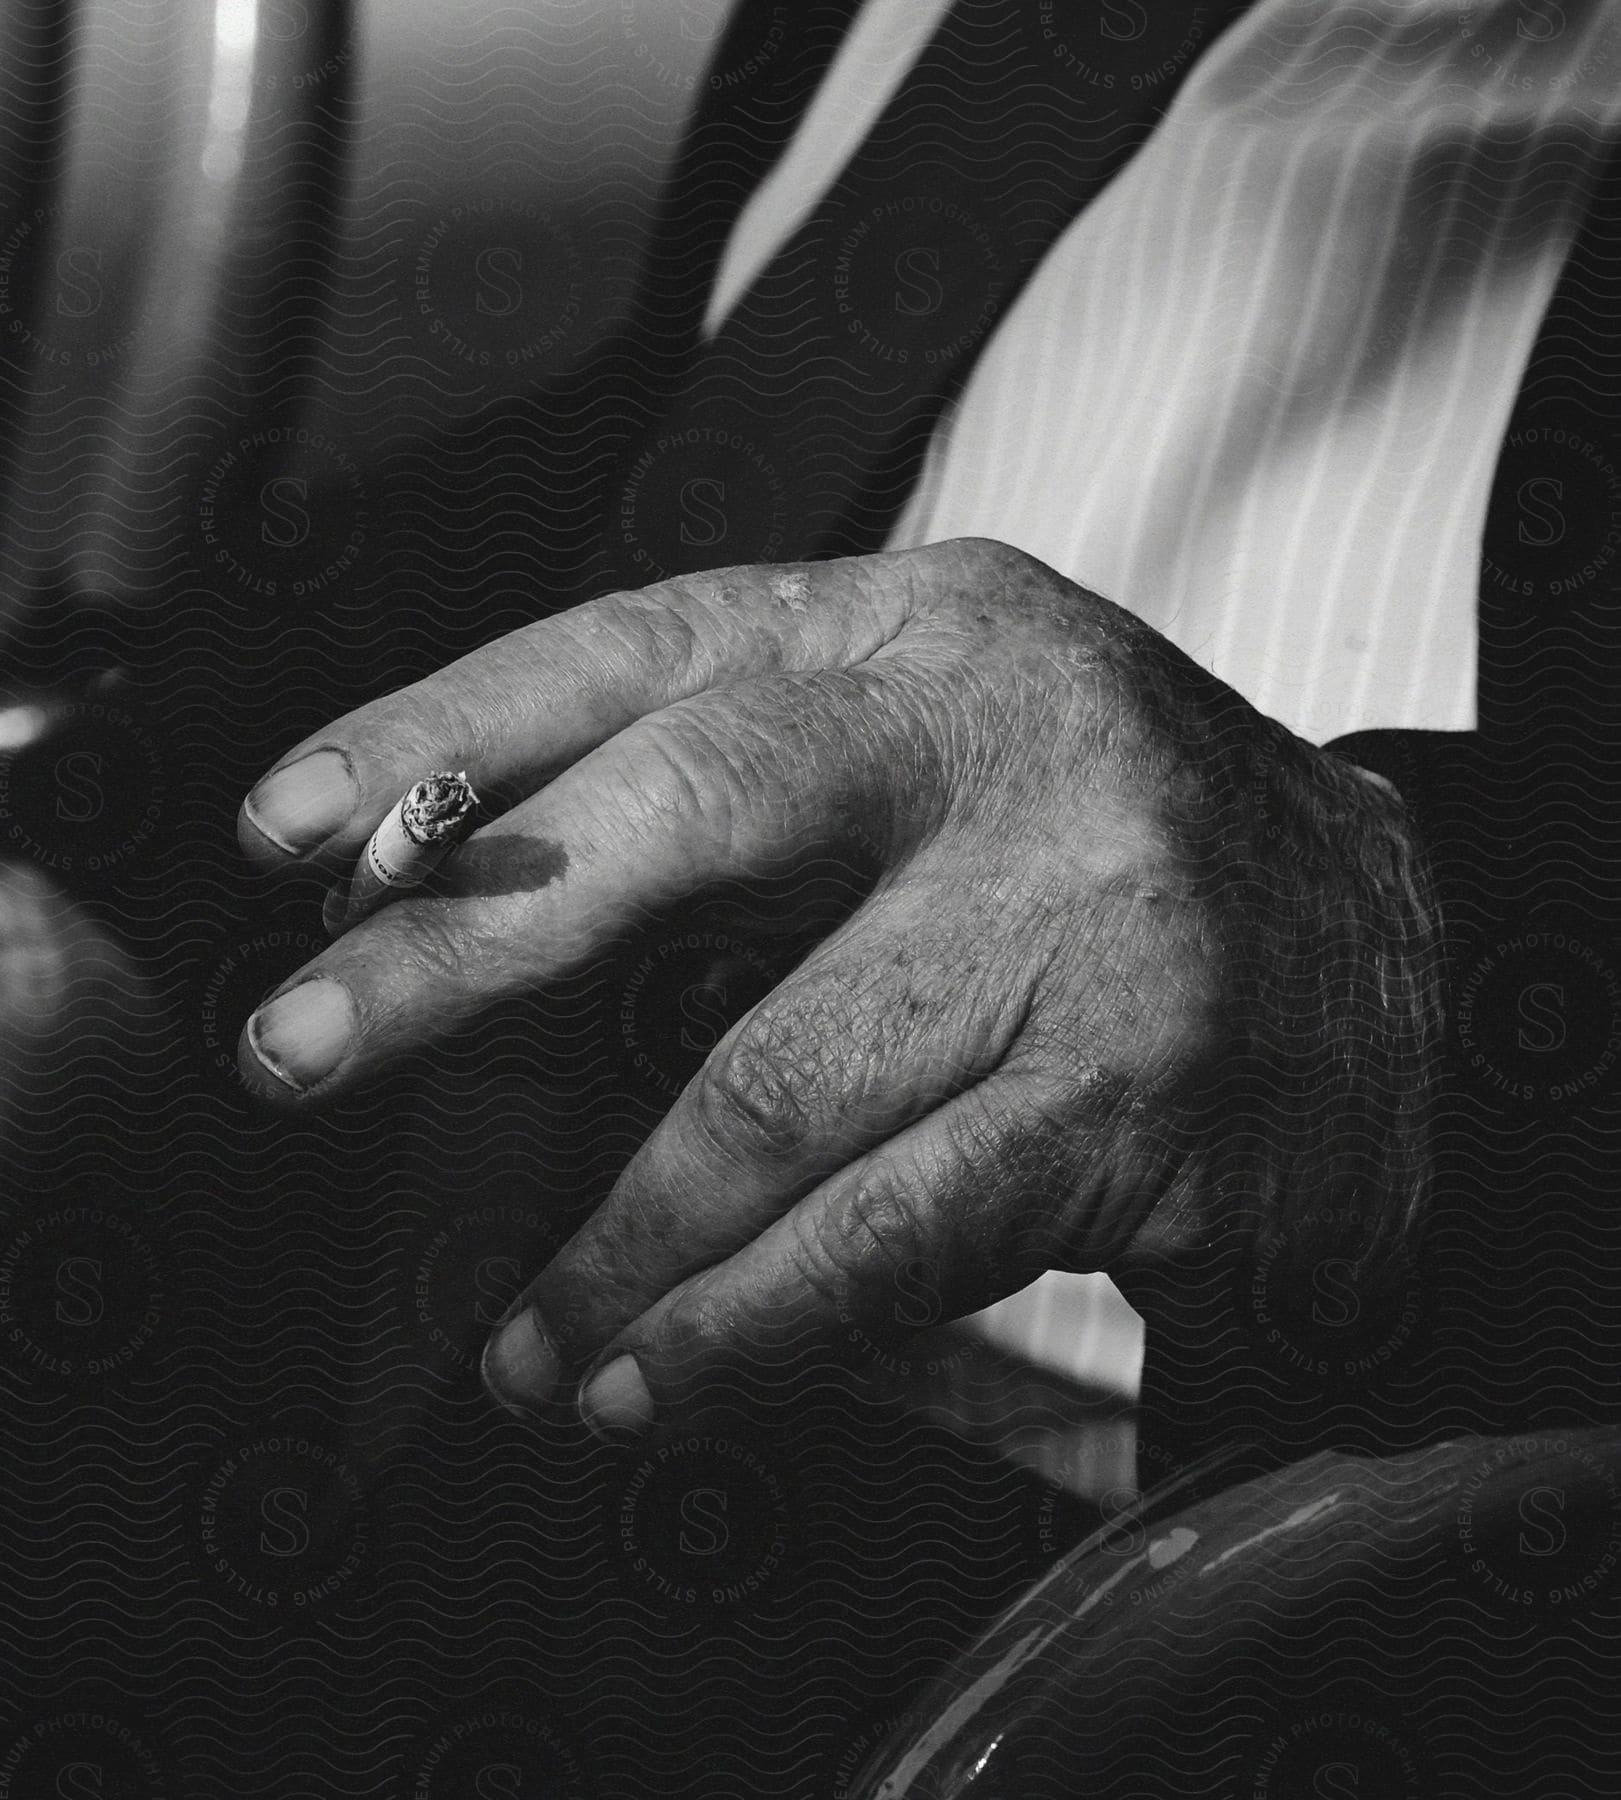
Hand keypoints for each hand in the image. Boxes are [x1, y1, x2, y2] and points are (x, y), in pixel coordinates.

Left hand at [234, 539, 1439, 1435]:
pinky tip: (655, 1380)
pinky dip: (753, 1323)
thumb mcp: (938, 750)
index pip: (643, 644)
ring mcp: (1082, 913)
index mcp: (921, 630)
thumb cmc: (1105, 851)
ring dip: (615, 1232)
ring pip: (780, 1077)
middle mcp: (999, 740)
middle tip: (303, 1051)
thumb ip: (741, 800)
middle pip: (695, 811)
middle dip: (472, 943)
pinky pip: (900, 1228)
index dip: (449, 729)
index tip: (291, 829)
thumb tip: (462, 918)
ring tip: (521, 1342)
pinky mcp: (1138, 1089)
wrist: (1395, 956)